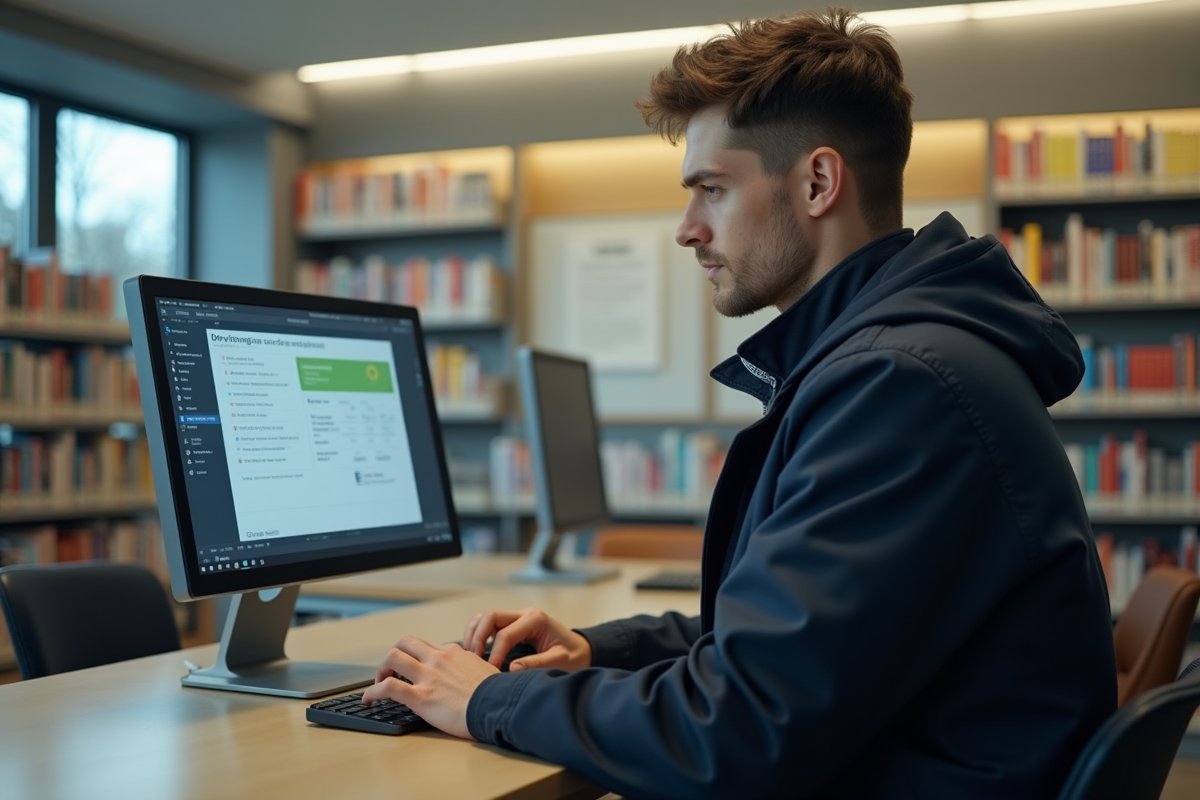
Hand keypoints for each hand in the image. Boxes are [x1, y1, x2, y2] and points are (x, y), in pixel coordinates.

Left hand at [361, 636, 498, 738]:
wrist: (499, 706)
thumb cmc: (497, 694)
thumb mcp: (486, 670)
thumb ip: (472, 667)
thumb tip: (473, 673)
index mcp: (454, 652)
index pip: (428, 647)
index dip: (417, 657)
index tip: (414, 669)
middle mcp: (438, 659)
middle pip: (405, 642)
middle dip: (393, 655)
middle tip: (390, 670)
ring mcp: (428, 676)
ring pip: (392, 657)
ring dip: (381, 670)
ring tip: (378, 683)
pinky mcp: (420, 696)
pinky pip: (388, 687)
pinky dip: (372, 692)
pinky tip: (369, 700)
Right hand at [462, 607, 592, 672]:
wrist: (580, 650)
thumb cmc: (572, 656)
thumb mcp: (559, 661)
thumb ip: (537, 663)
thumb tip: (511, 669)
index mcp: (536, 620)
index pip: (505, 633)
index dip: (495, 653)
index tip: (491, 670)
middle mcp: (524, 614)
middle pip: (490, 616)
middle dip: (478, 637)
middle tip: (474, 659)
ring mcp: (516, 617)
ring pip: (485, 617)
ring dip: (474, 633)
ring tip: (471, 655)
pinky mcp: (512, 625)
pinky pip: (488, 624)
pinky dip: (477, 633)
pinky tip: (475, 651)